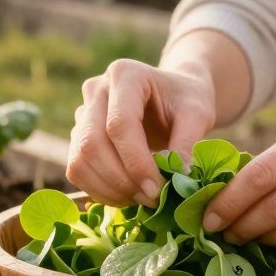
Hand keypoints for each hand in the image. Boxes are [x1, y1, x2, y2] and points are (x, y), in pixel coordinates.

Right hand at [69, 59, 216, 207]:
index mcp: (125, 75)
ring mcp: (82, 112)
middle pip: (92, 143)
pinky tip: (127, 196)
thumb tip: (176, 176)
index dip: (135, 162)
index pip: (120, 124)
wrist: (173, 96)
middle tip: (151, 199)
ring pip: (79, 159)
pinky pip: (76, 169)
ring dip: (108, 189)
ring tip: (141, 200)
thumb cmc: (185, 101)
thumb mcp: (198, 114)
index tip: (157, 188)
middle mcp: (96, 90)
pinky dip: (99, 190)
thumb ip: (188, 142)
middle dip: (120, 180)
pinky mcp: (78, 135)